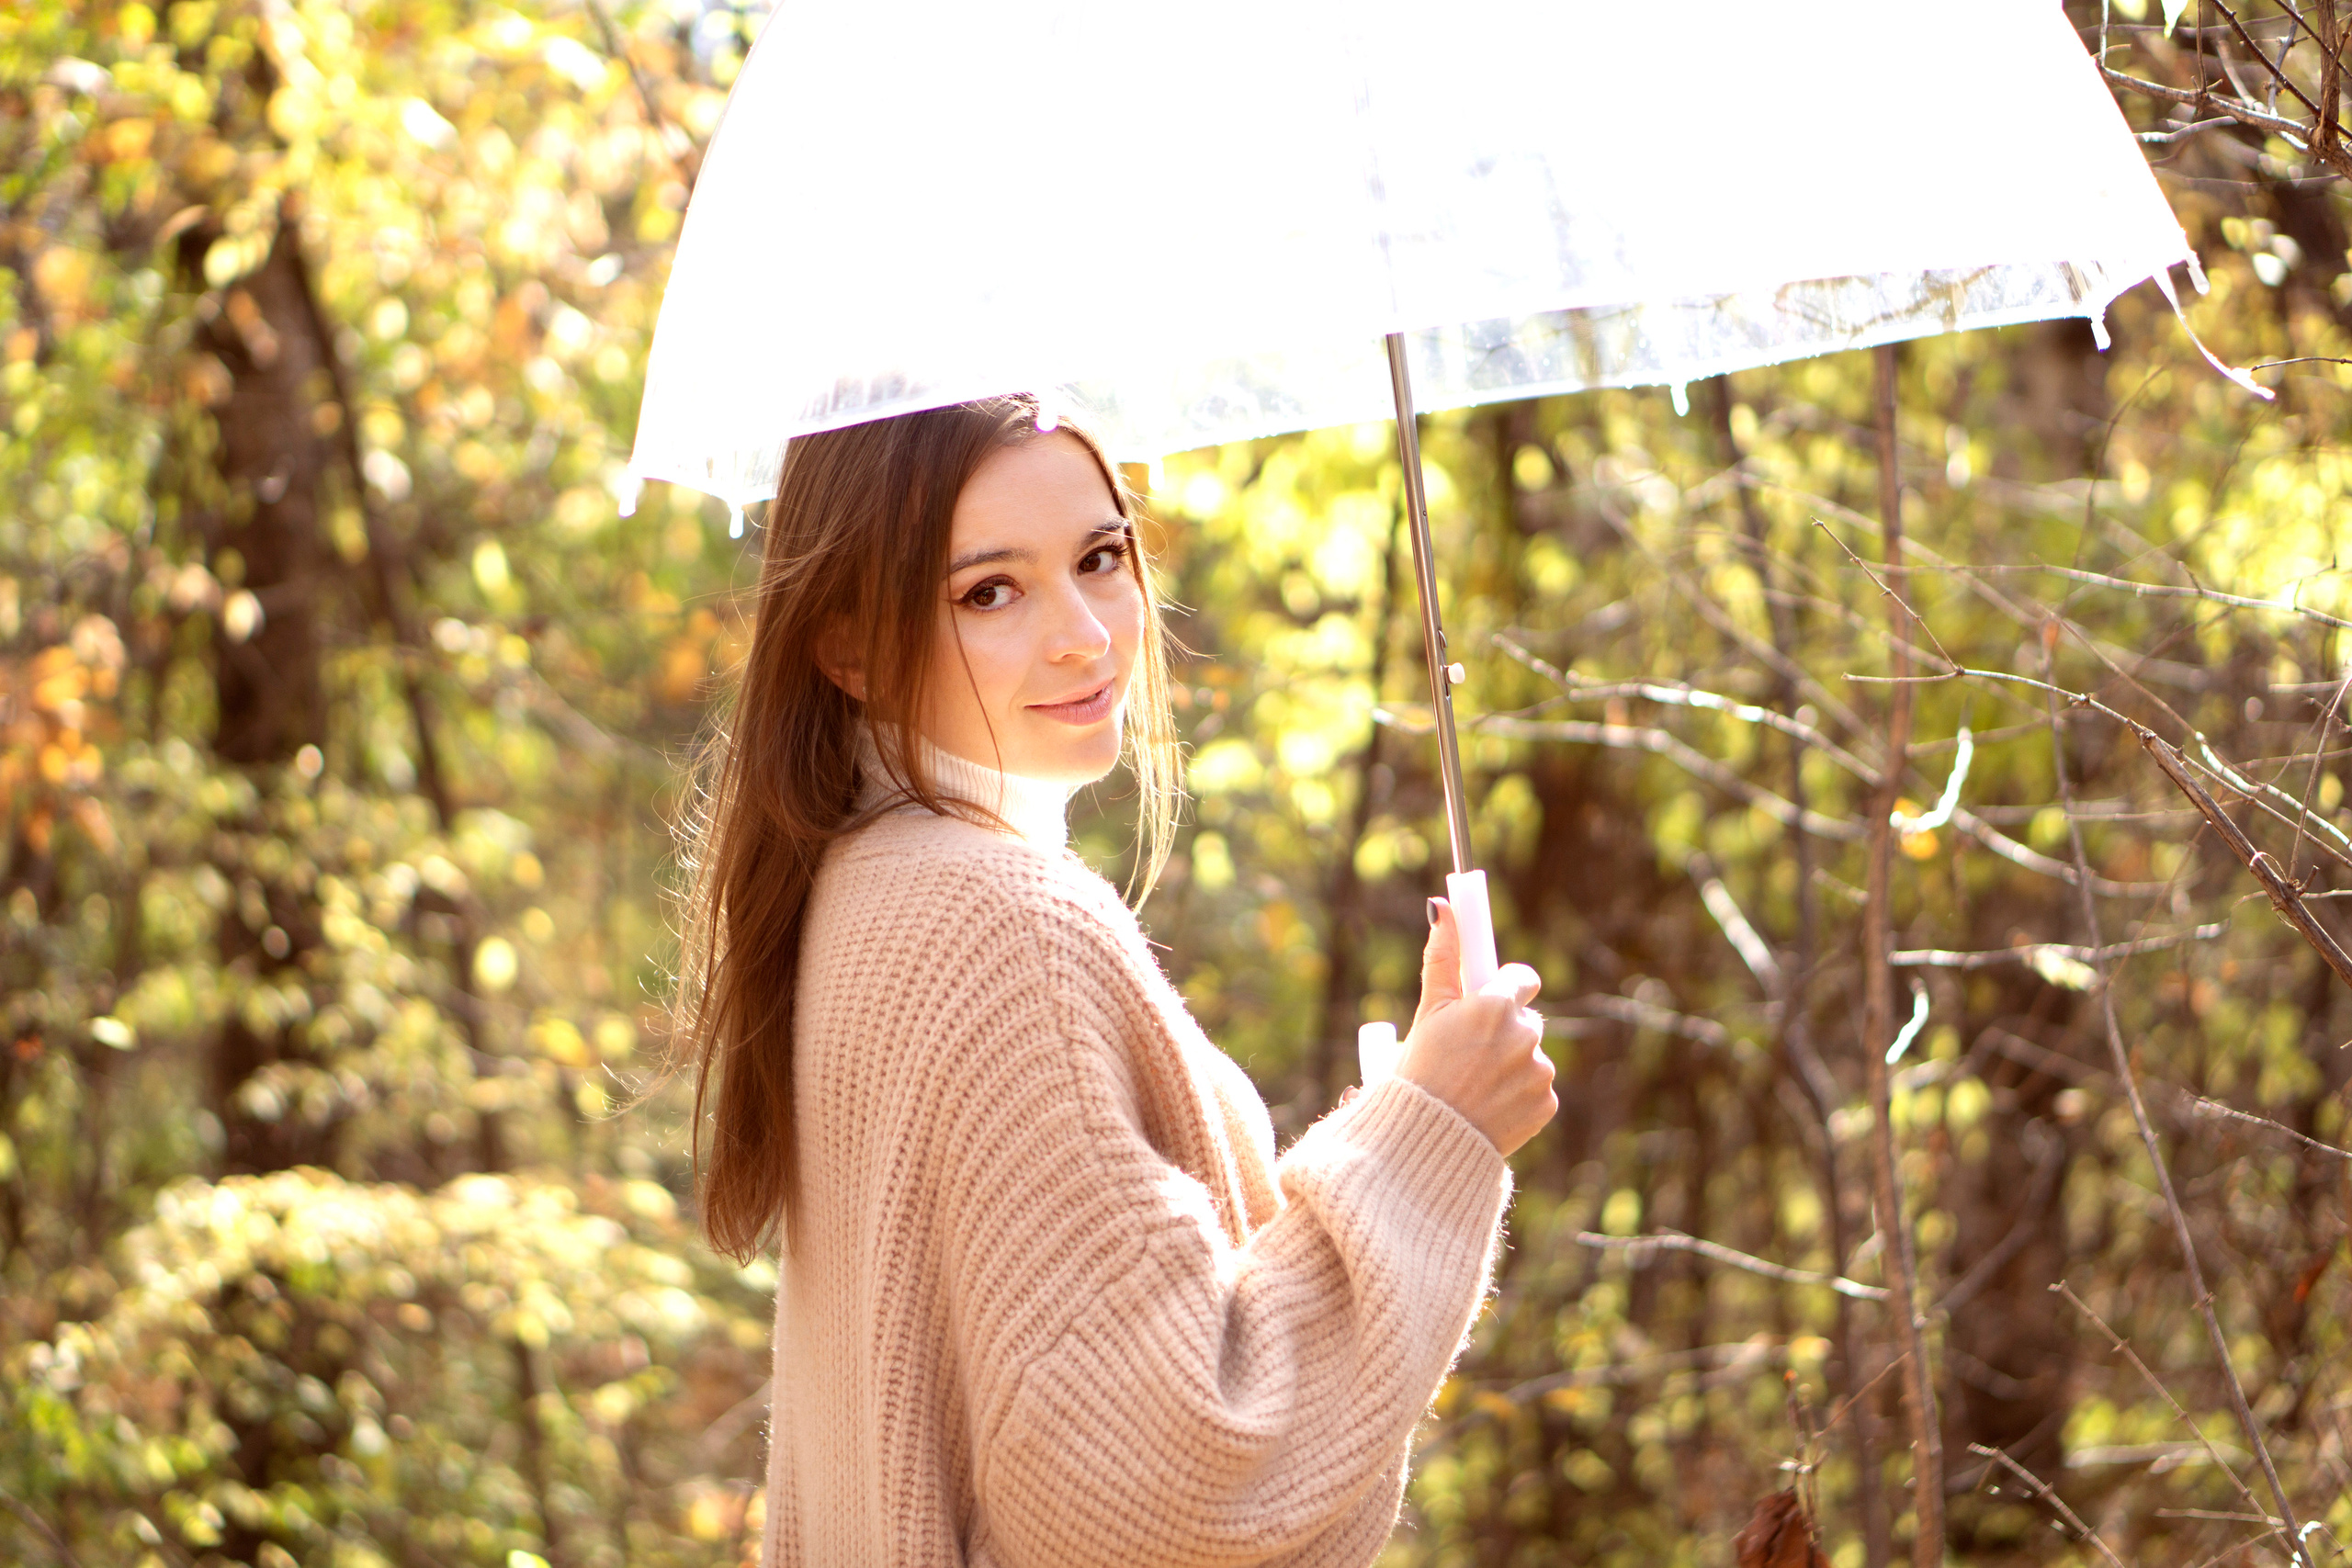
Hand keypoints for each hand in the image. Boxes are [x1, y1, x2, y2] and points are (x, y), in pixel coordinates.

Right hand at [1395, 898, 1555, 1155]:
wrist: (1428, 1139)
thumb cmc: (1419, 1071)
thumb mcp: (1428, 1011)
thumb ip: (1443, 957)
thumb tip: (1443, 907)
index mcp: (1496, 1005)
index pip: (1521, 979)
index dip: (1505, 988)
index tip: (1490, 999)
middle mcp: (1525, 1034)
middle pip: (1525, 1019)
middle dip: (1504, 1030)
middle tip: (1470, 1053)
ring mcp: (1538, 1070)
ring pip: (1530, 1056)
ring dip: (1510, 1064)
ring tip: (1475, 1084)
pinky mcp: (1547, 1104)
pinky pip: (1537, 1089)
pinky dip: (1518, 1095)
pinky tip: (1490, 1105)